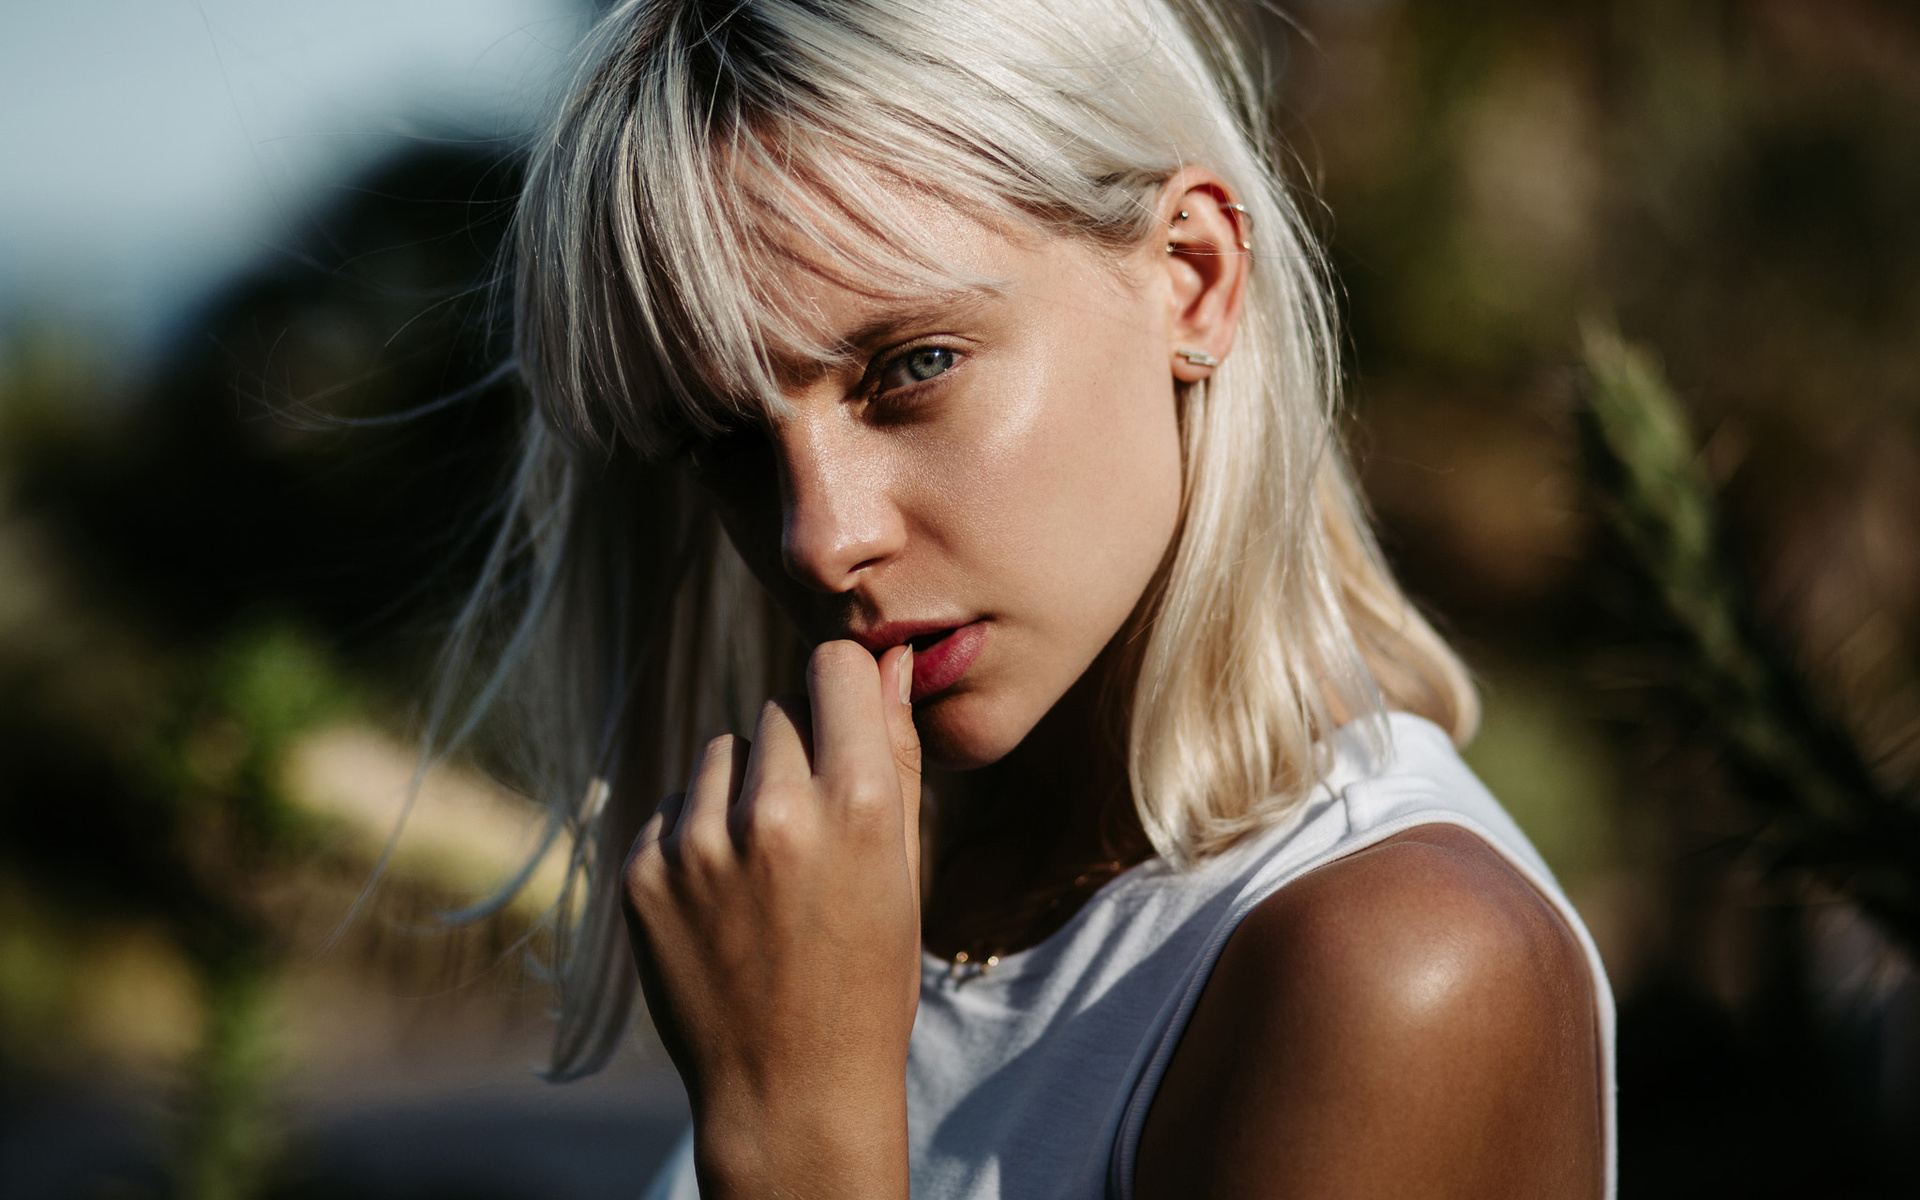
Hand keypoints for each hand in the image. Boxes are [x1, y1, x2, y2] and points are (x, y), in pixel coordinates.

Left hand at [622, 640, 921, 1199]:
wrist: (789, 1091)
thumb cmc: (868, 978)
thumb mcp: (906, 869)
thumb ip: (897, 753)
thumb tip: (893, 658)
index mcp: (857, 805)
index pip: (834, 667)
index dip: (844, 687)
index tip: (845, 716)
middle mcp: (775, 813)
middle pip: (779, 710)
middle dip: (799, 750)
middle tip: (815, 829)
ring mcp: (699, 845)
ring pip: (723, 752)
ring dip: (745, 788)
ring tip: (767, 868)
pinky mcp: (643, 873)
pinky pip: (675, 806)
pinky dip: (699, 835)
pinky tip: (725, 900)